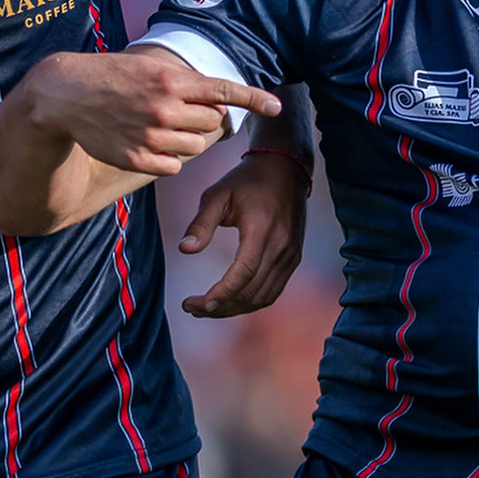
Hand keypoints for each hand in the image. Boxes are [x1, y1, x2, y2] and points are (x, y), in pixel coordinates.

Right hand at [29, 51, 281, 175]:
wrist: (66, 94)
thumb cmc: (111, 76)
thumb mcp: (149, 68)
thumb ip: (183, 83)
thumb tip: (218, 103)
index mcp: (170, 81)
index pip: (223, 90)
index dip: (254, 98)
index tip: (275, 106)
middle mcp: (164, 108)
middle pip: (213, 123)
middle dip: (206, 119)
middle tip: (183, 112)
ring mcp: (150, 136)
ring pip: (196, 147)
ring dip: (188, 140)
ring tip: (163, 127)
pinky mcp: (137, 159)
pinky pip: (174, 168)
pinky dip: (170, 160)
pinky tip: (152, 145)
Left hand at [179, 151, 309, 316]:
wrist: (285, 168)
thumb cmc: (247, 180)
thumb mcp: (217, 194)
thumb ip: (201, 223)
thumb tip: (185, 250)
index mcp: (262, 228)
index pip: (243, 272)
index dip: (221, 293)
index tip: (196, 304)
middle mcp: (281, 245)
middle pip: (251, 291)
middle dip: (220, 307)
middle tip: (192, 308)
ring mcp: (291, 254)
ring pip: (263, 297)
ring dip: (234, 308)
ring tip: (207, 309)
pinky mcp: (293, 257)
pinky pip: (273, 291)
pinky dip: (251, 302)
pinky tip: (230, 300)